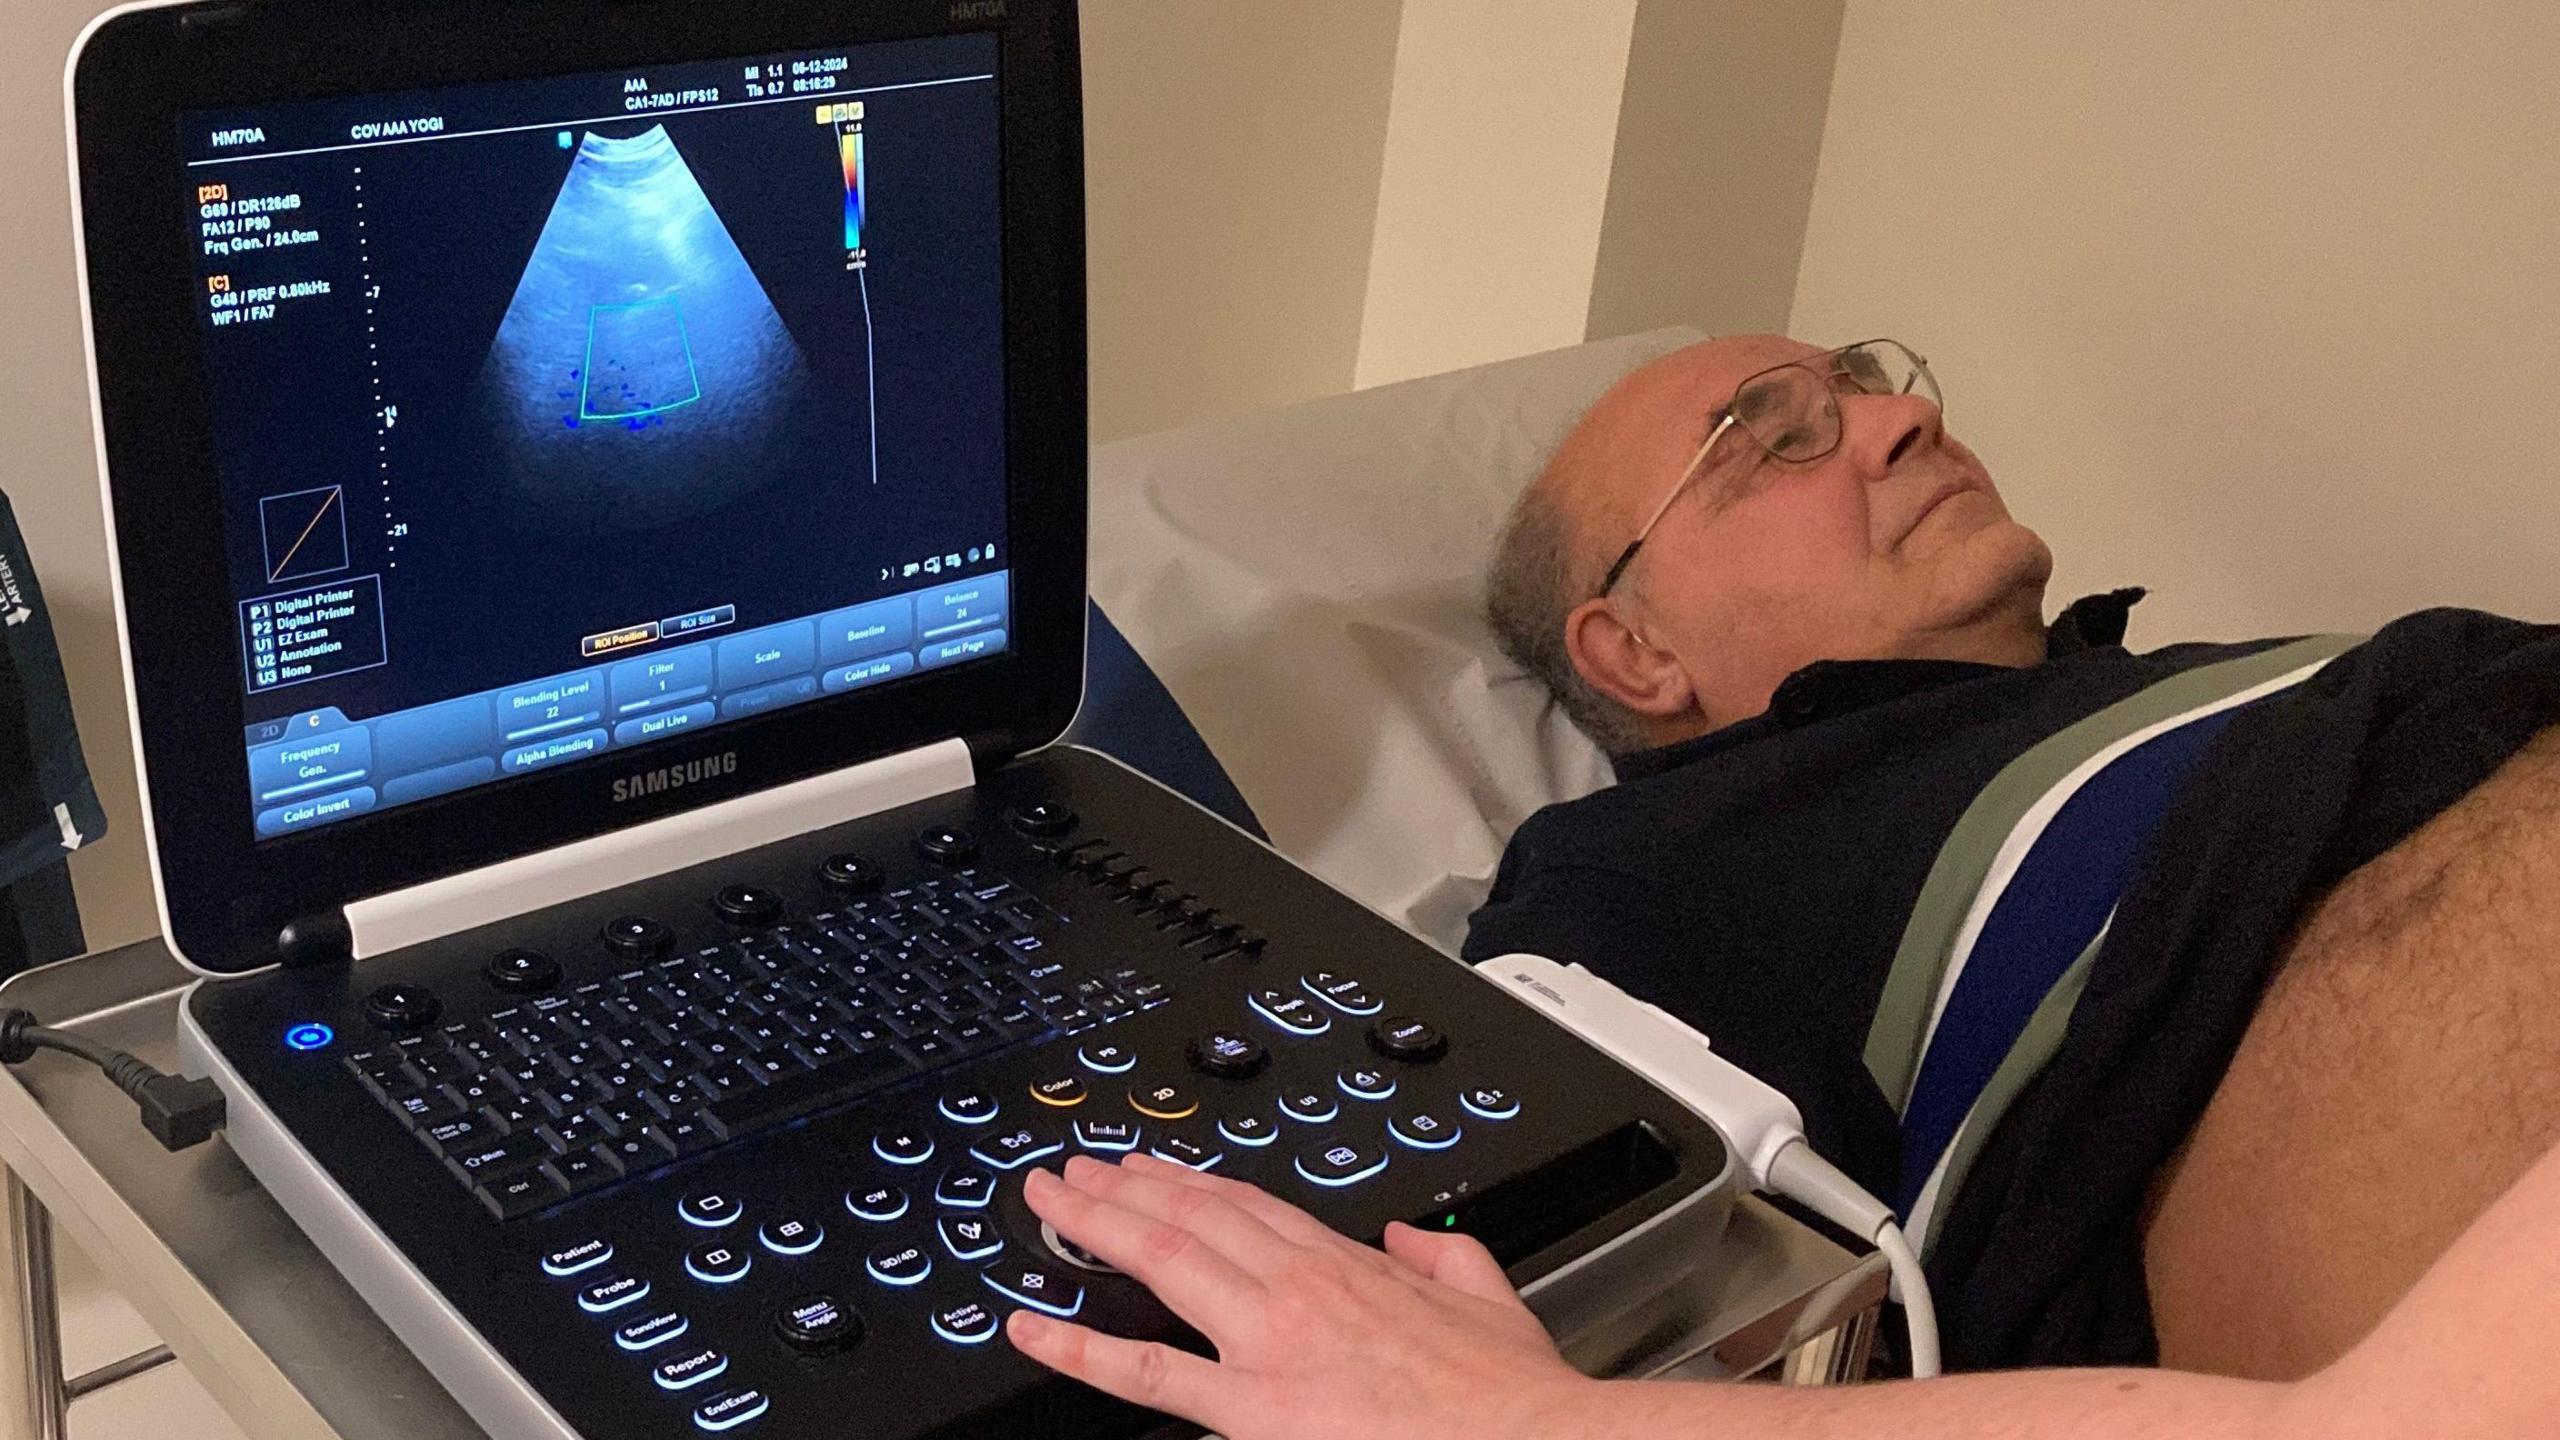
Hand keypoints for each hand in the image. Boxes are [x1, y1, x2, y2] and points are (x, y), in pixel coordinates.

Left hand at [1006, 1152, 1593, 1439]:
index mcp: (1352, 1265)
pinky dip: (1079, 1350)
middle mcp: (1300, 1288)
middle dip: (1124, 1188)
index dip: (1189, 1182)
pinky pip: (1148, 1375)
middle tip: (1072, 1171)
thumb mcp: (1487, 1297)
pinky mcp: (1254, 1407)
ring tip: (1046, 1207)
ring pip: (1162, 1262)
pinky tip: (1032, 1330)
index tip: (1151, 1168)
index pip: (1249, 1206)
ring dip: (1095, 1227)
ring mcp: (1269, 1342)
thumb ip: (1441, 1257)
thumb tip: (1409, 1234)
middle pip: (1191, 1217)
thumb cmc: (1511, 1398)